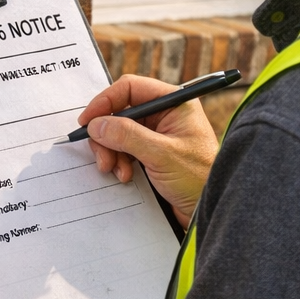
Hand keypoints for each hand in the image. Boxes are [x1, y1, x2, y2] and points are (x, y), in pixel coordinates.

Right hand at [76, 74, 219, 225]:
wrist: (211, 210)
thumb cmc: (200, 179)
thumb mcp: (161, 155)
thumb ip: (127, 135)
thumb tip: (96, 124)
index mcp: (175, 102)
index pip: (130, 88)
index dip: (105, 102)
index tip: (88, 121)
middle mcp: (165, 114)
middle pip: (121, 111)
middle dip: (107, 134)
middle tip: (102, 156)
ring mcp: (158, 134)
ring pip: (119, 131)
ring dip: (112, 151)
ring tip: (117, 171)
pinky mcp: (152, 152)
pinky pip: (125, 148)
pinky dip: (119, 160)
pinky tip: (125, 175)